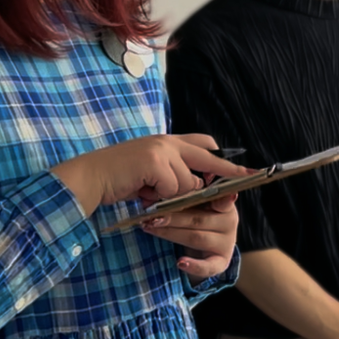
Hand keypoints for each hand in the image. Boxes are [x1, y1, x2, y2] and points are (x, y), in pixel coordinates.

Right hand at [52, 133, 251, 215]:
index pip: (203, 144)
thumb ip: (173, 175)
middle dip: (227, 172)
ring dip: (173, 195)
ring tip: (149, 191)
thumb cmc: (118, 179)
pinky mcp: (155, 162)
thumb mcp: (150, 173)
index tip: (246, 169)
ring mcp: (162, 150)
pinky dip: (159, 197)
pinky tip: (142, 192)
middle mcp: (167, 141)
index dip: (223, 158)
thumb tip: (199, 186)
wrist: (91, 177)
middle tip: (247, 177)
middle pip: (208, 157)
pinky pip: (173, 189)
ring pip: (189, 182)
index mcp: (167, 141)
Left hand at [142, 192, 239, 282]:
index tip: (193, 193)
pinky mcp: (221, 263)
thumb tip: (169, 184)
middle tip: (151, 216)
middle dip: (171, 217)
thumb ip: (190, 194)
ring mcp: (226, 244)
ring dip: (170, 234)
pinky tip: (180, 262)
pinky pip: (209, 267)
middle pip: (198, 219)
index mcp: (225, 203)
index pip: (218, 198)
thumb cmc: (201, 217)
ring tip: (150, 229)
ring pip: (196, 238)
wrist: (212, 244)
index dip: (209, 196)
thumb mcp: (200, 203)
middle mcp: (230, 222)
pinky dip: (195, 266)